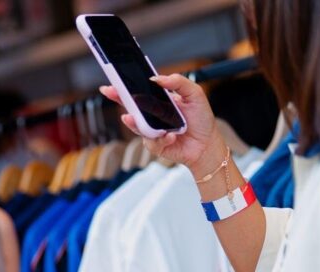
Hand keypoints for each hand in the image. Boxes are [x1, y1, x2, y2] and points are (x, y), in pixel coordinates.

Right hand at [99, 73, 221, 172]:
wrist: (207, 144)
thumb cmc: (201, 119)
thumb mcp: (195, 94)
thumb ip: (178, 82)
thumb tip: (157, 78)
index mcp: (159, 101)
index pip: (140, 92)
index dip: (125, 87)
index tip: (114, 81)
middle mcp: (153, 116)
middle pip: (131, 107)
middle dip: (119, 99)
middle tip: (111, 92)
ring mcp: (152, 131)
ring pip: (137, 126)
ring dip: (134, 122)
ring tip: (131, 117)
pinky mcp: (155, 145)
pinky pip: (152, 141)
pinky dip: (162, 138)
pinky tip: (172, 136)